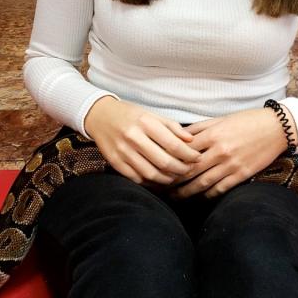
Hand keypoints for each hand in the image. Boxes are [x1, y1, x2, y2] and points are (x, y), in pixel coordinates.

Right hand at [83, 96, 199, 185]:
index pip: (173, 144)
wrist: (99, 116)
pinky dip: (151, 182)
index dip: (189, 155)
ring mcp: (123, 152)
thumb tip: (191, 140)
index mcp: (145, 123)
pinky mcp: (115, 162)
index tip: (197, 158)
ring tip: (176, 176)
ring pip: (151, 173)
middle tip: (189, 170)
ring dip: (168, 179)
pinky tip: (159, 179)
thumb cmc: (130, 114)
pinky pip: (137, 178)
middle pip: (164, 162)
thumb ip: (172, 127)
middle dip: (181, 169)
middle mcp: (133, 137)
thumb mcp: (151, 115)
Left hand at [171, 107, 296, 198]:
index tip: (159, 167)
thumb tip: (177, 137)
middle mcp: (220, 151)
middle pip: (190, 170)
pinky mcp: (242, 175)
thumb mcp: (220, 119)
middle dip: (173, 181)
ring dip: (186, 193)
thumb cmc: (246, 121)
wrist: (276, 128)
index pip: (184, 151)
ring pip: (203, 183)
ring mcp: (231, 165)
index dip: (169, 160)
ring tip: (174, 198)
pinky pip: (220, 189)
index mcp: (212, 135)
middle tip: (161, 187)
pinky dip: (207, 196)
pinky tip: (198, 199)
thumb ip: (198, 129)